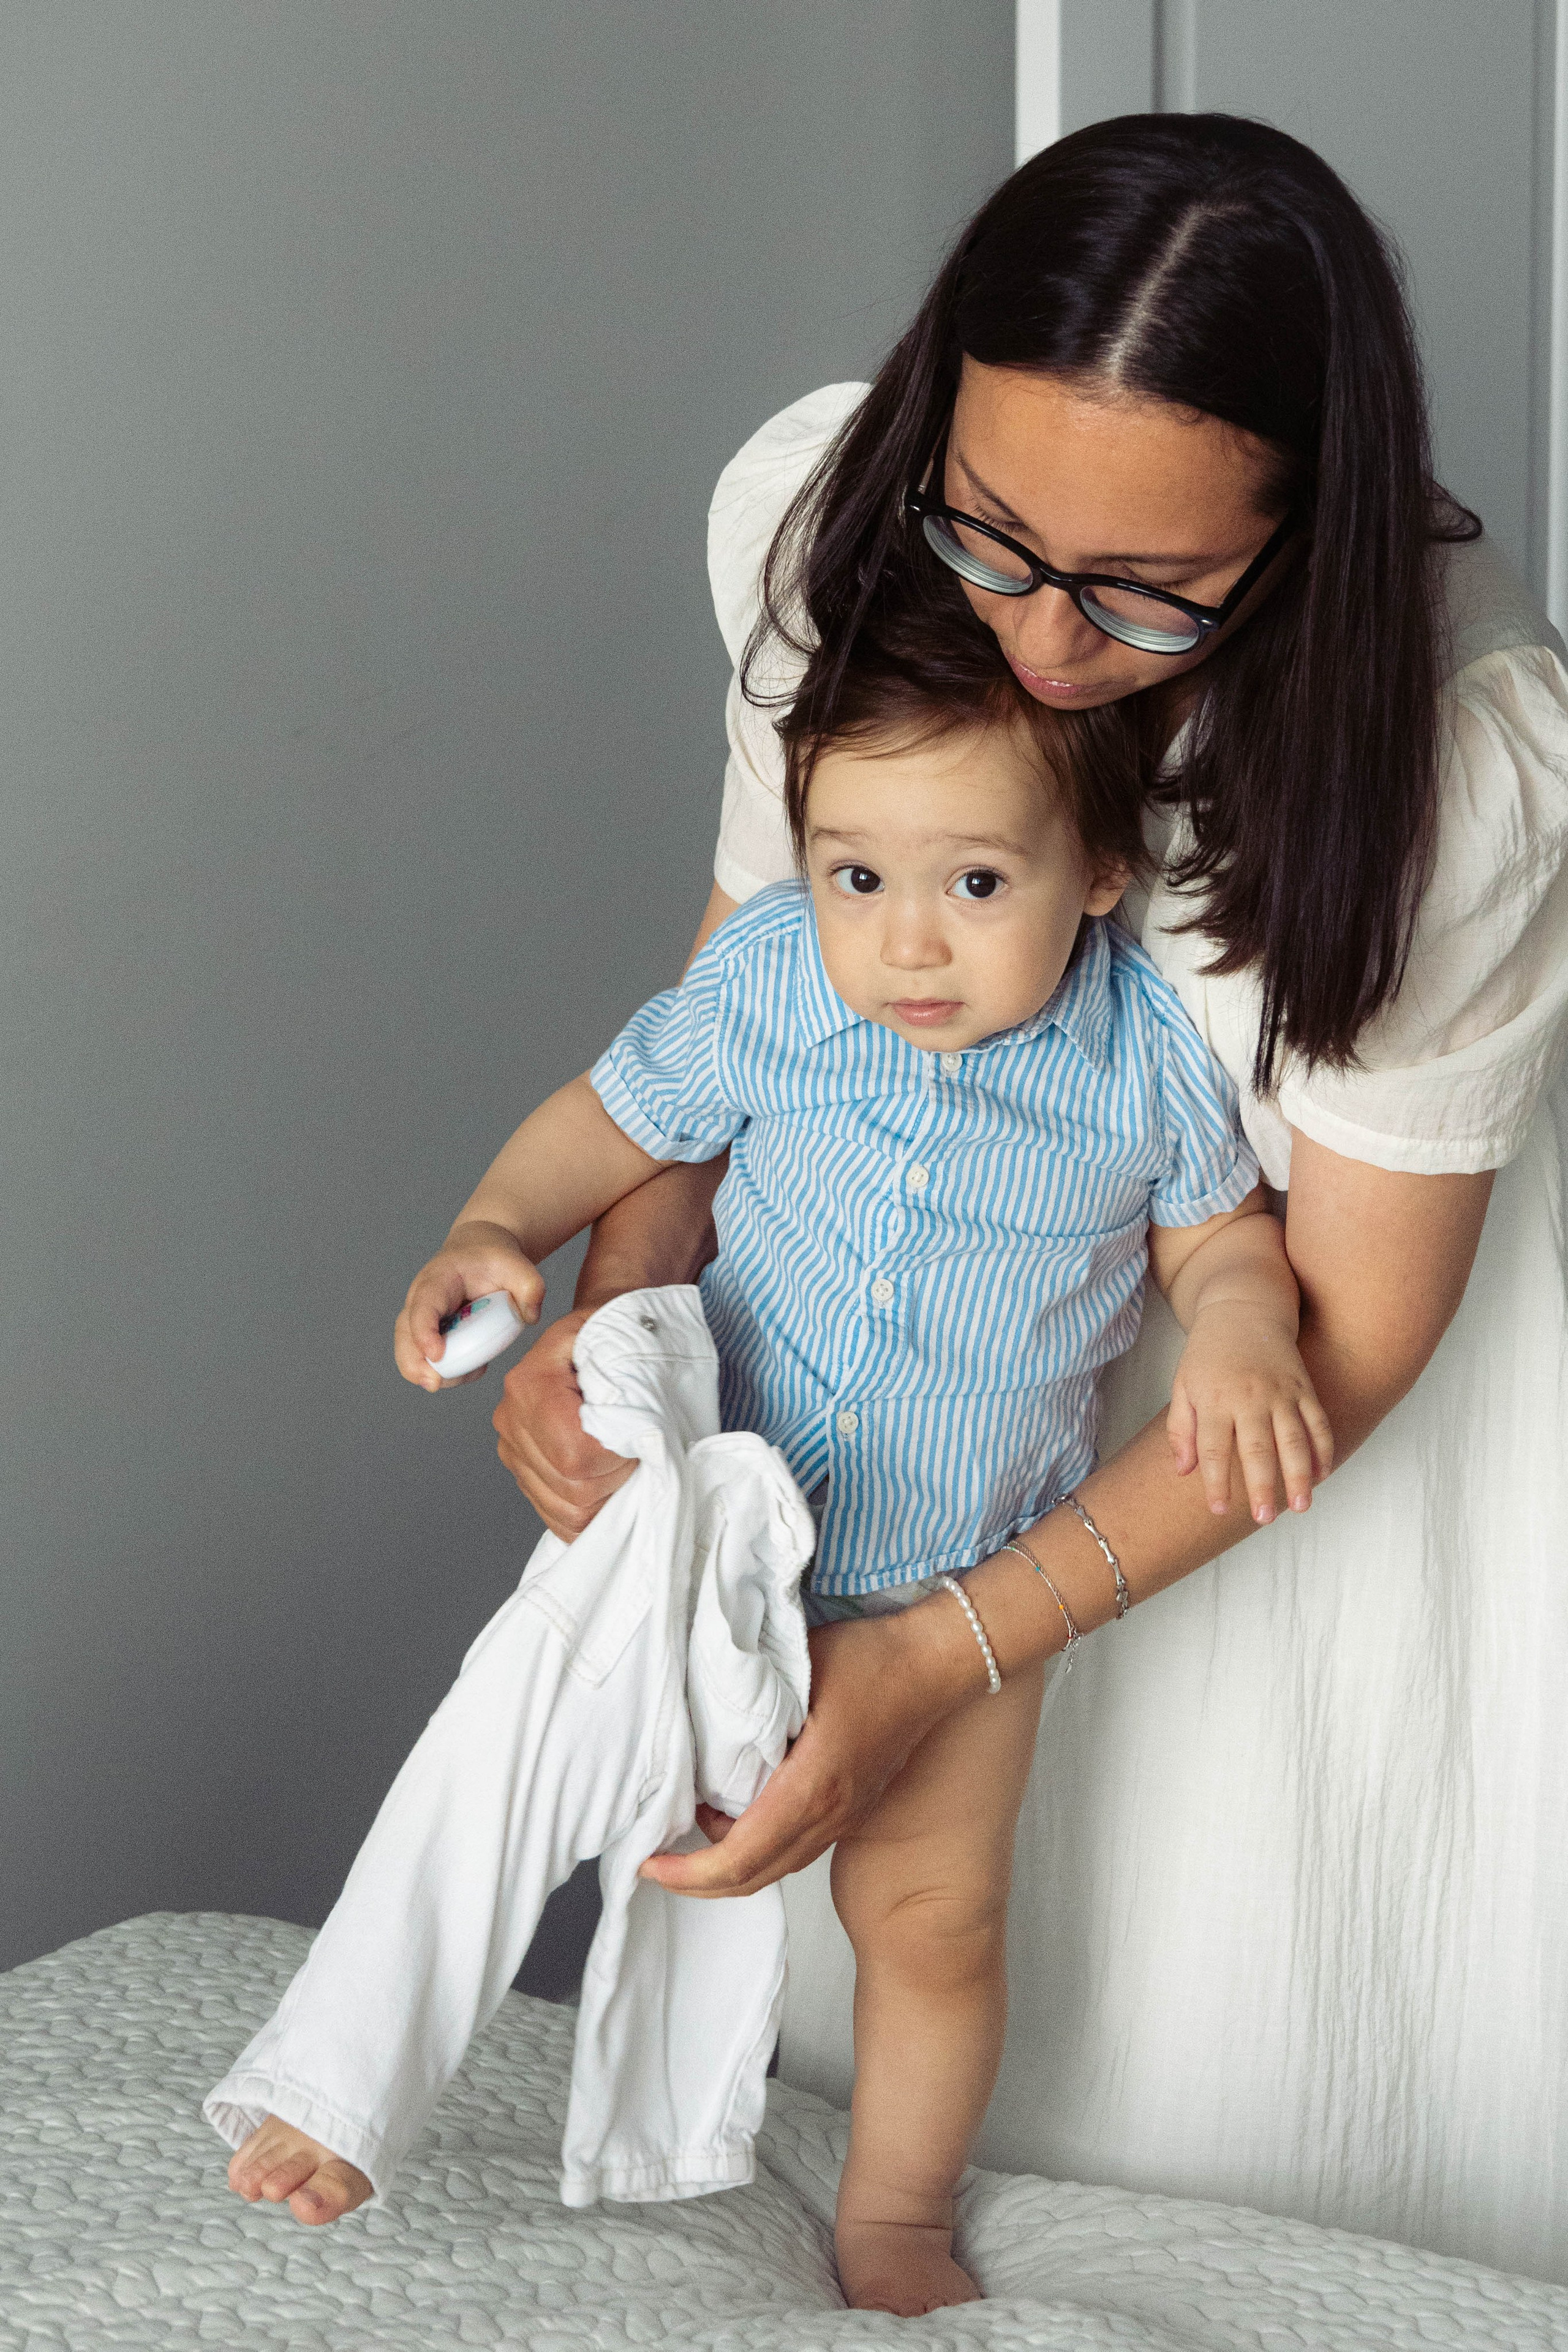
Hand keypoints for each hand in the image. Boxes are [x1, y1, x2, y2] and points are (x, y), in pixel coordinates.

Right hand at [393, 1221, 544, 1392]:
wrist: (479, 1253)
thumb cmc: (493, 1259)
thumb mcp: (517, 1265)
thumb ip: (530, 1287)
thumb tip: (529, 1317)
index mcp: (438, 1279)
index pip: (423, 1306)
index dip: (424, 1332)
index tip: (436, 1355)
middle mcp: (421, 1299)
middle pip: (405, 1333)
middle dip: (414, 1363)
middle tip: (435, 1384)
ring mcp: (421, 1318)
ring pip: (410, 1351)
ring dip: (430, 1372)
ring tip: (467, 1375)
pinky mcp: (429, 1334)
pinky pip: (426, 1358)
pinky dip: (445, 1372)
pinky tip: (473, 1369)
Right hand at [491, 1306, 635, 1538]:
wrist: (599, 1331)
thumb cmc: (616, 1333)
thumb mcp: (624, 1339)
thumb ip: (627, 1383)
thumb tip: (629, 1434)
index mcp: (531, 1385)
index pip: (576, 1455)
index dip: (616, 1457)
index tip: (638, 1437)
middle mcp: (512, 1420)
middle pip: (574, 1489)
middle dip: (617, 1477)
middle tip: (636, 1447)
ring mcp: (514, 1450)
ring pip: (568, 1511)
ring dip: (606, 1495)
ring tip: (622, 1457)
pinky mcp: (524, 1471)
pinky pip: (558, 1517)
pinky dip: (590, 1510)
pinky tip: (606, 1480)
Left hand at [639, 1604, 976, 1897]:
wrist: (935, 1664)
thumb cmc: (871, 1659)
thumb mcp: (798, 1665)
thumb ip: (747, 1692)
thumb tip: (696, 1709)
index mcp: (812, 1786)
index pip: (742, 1855)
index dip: (689, 1872)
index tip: (649, 1862)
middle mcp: (829, 1814)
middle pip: (755, 1877)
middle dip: (698, 1882)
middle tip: (654, 1862)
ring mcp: (843, 1816)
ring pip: (777, 1868)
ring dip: (729, 1866)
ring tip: (688, 1833)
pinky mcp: (851, 1808)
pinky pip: (796, 1849)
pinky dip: (758, 1849)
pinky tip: (734, 1815)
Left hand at [1167, 1300, 1333, 1521]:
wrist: (1244, 1308)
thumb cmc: (1207, 1354)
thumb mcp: (1183, 1385)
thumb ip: (1180, 1429)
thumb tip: (1184, 1471)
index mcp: (1214, 1398)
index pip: (1213, 1448)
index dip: (1216, 1481)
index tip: (1219, 1509)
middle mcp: (1249, 1397)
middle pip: (1257, 1448)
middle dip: (1262, 1485)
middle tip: (1264, 1518)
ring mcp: (1280, 1391)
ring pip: (1294, 1439)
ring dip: (1299, 1475)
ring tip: (1301, 1506)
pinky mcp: (1303, 1386)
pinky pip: (1317, 1422)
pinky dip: (1323, 1449)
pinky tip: (1322, 1475)